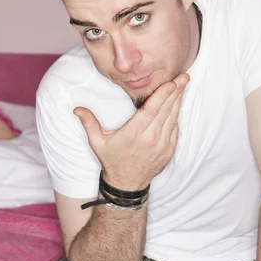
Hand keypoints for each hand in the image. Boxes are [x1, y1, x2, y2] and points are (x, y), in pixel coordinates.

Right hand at [74, 74, 188, 189]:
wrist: (127, 184)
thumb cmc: (112, 160)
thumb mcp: (97, 142)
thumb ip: (89, 123)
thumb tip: (77, 109)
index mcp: (134, 133)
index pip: (152, 109)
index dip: (163, 94)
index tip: (172, 81)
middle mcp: (150, 139)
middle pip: (166, 110)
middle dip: (175, 92)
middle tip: (184, 77)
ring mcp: (162, 146)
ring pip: (173, 118)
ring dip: (178, 101)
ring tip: (182, 85)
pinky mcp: (169, 151)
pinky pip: (175, 129)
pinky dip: (176, 116)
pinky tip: (177, 104)